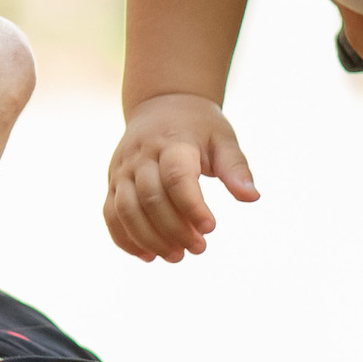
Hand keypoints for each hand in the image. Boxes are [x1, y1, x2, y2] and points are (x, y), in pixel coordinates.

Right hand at [105, 95, 259, 262]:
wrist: (162, 104)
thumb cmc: (199, 128)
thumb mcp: (223, 139)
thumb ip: (236, 168)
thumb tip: (251, 197)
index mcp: (173, 143)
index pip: (176, 177)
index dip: (191, 206)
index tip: (210, 228)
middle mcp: (142, 156)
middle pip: (151, 198)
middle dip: (173, 229)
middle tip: (199, 248)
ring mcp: (123, 170)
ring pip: (126, 210)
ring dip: (149, 239)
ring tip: (176, 256)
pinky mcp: (112, 182)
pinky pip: (111, 214)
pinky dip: (125, 238)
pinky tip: (148, 255)